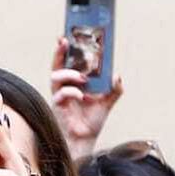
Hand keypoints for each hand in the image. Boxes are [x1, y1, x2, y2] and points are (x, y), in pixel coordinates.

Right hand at [50, 37, 123, 162]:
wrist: (85, 139)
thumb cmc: (91, 121)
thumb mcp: (107, 102)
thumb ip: (114, 89)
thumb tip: (118, 76)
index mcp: (75, 82)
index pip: (68, 61)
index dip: (66, 49)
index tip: (67, 35)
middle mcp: (65, 86)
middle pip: (57, 64)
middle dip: (60, 52)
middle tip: (64, 41)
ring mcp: (60, 95)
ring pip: (56, 76)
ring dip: (69, 73)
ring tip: (83, 78)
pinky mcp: (58, 105)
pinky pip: (61, 94)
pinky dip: (72, 92)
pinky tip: (82, 96)